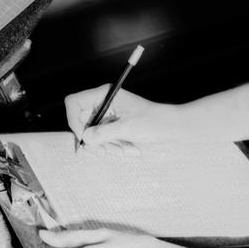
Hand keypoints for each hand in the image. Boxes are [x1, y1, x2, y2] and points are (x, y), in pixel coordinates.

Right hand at [64, 87, 182, 145]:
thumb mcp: (127, 128)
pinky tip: (126, 150)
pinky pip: (102, 140)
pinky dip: (111, 147)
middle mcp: (104, 103)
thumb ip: (103, 133)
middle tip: (105, 152)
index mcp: (105, 94)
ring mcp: (108, 116)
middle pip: (81, 122)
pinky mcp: (113, 127)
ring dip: (105, 146)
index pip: (74, 103)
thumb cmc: (154, 122)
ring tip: (123, 151)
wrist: (174, 128)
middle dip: (93, 140)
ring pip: (91, 134)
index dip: (74, 121)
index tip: (85, 137)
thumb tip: (84, 139)